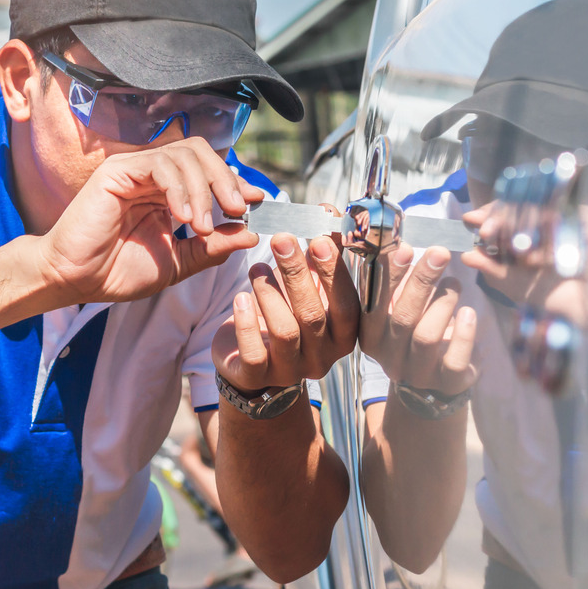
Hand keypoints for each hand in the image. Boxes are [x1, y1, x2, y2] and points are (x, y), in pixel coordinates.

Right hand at [36, 137, 266, 303]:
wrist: (76, 279)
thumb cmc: (117, 272)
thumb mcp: (177, 263)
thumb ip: (211, 247)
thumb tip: (249, 234)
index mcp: (166, 193)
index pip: (208, 170)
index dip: (234, 183)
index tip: (255, 202)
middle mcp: (152, 175)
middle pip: (201, 153)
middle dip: (225, 179)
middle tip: (238, 208)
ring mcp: (135, 169)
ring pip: (185, 154)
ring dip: (203, 188)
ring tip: (201, 225)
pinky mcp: (118, 170)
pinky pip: (160, 164)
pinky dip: (180, 187)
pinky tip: (184, 216)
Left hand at [213, 204, 360, 392]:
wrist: (253, 358)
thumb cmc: (288, 313)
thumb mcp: (310, 285)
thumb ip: (322, 253)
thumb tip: (329, 212)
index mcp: (343, 334)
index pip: (348, 306)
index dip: (335, 273)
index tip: (320, 238)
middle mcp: (322, 357)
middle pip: (314, 315)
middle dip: (297, 274)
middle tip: (282, 239)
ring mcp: (290, 370)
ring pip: (285, 332)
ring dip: (269, 293)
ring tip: (256, 267)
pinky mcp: (257, 376)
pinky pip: (253, 352)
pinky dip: (245, 323)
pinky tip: (239, 297)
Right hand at [359, 242, 477, 396]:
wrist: (430, 388)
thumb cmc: (413, 334)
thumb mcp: (397, 310)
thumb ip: (394, 282)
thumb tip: (398, 243)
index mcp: (371, 336)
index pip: (373, 304)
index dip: (388, 276)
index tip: (404, 248)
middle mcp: (390, 357)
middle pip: (402, 318)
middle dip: (421, 281)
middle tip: (439, 253)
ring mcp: (418, 373)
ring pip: (427, 336)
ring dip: (443, 303)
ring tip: (454, 283)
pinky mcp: (447, 383)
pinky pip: (454, 360)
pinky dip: (464, 334)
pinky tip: (469, 313)